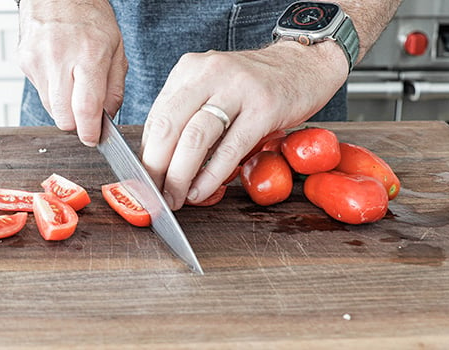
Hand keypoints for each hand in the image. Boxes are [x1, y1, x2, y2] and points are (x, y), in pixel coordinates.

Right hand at [17, 0, 127, 145]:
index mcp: (89, 54)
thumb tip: (108, 118)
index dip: (90, 131)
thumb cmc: (89, 17)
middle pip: (63, 117)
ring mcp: (38, 60)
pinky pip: (40, 92)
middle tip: (86, 116)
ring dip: (64, 109)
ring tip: (74, 87)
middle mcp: (60, 58)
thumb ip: (114, 88)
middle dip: (77, 124)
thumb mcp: (116, 49)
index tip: (93, 139)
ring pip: (50, 109)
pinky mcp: (24, 62)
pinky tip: (60, 74)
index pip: (86, 108)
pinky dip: (53, 92)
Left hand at [140, 40, 347, 209]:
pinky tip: (202, 191)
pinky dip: (211, 175)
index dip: (145, 154)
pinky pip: (230, 148)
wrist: (304, 64)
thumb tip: (160, 162)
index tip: (143, 180)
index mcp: (189, 70)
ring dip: (179, 176)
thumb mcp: (213, 89)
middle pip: (168, 126)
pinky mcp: (264, 107)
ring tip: (176, 198)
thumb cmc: (254, 85)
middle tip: (154, 194)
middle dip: (155, 167)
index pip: (156, 116)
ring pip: (195, 138)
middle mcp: (209, 74)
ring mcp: (237, 89)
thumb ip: (188, 116)